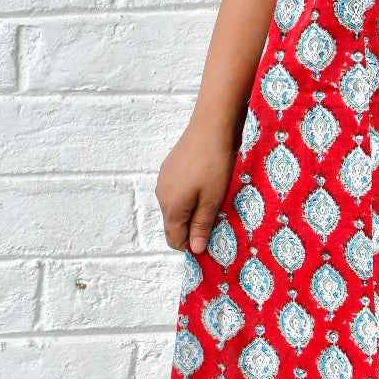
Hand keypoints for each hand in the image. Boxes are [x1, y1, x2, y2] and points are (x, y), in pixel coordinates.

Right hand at [155, 122, 237, 253]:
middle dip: (193, 228)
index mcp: (171, 208)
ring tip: (213, 200)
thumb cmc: (214, 165)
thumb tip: (194, 250)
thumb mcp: (212, 200)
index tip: (212, 239)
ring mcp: (163, 180)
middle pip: (174, 224)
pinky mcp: (168, 168)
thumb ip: (201, 226)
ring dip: (192, 211)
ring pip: (176, 207)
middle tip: (217, 219)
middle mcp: (161, 196)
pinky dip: (188, 195)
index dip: (193, 245)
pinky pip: (176, 191)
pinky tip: (205, 184)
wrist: (210, 127)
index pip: (175, 240)